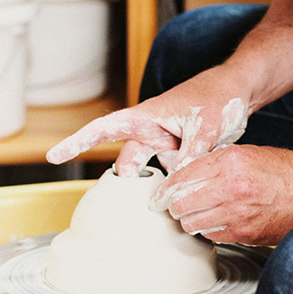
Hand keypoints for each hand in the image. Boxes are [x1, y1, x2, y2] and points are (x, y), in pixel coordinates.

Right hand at [46, 66, 250, 175]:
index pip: (103, 129)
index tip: (54, 156)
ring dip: (160, 183)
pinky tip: (192, 184)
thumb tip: (173, 189)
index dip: (77, 142)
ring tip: (175, 191)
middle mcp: (150, 130)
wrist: (239, 91)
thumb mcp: (203, 130)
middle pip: (128, 160)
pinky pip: (170, 171)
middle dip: (130, 180)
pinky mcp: (178, 150)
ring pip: (151, 171)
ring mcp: (163, 141)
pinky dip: (177, 181)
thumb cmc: (217, 97)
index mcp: (145, 116)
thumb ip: (186, 160)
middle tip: (136, 202)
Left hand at [149, 144, 292, 245]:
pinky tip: (217, 220)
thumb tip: (185, 175)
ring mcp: (238, 215)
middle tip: (177, 203)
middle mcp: (231, 189)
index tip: (160, 194)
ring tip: (198, 212)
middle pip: (182, 204)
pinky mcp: (245, 235)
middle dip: (176, 205)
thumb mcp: (246, 154)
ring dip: (191, 219)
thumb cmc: (283, 170)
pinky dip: (209, 229)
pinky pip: (212, 235)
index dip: (166, 188)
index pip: (183, 178)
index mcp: (230, 163)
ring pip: (193, 224)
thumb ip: (214, 163)